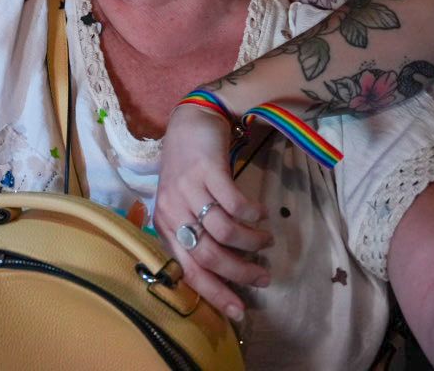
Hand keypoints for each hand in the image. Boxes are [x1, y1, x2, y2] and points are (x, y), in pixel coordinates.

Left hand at [155, 103, 272, 321]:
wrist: (190, 122)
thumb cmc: (189, 169)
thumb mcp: (184, 205)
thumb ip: (196, 234)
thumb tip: (225, 272)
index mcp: (166, 226)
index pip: (189, 271)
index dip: (216, 293)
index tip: (240, 311)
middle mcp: (173, 211)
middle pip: (208, 256)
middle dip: (240, 272)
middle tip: (264, 276)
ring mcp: (189, 190)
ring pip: (224, 232)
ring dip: (251, 242)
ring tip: (266, 242)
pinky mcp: (207, 171)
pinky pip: (235, 204)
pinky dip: (252, 214)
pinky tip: (261, 214)